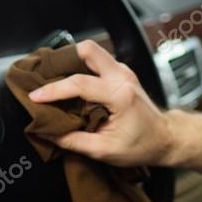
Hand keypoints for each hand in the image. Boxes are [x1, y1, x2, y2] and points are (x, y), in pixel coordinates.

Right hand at [27, 38, 175, 166]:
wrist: (166, 138)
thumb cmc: (142, 145)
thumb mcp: (104, 150)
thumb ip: (73, 141)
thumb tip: (47, 133)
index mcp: (120, 95)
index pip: (80, 84)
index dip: (53, 90)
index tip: (35, 97)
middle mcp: (122, 77)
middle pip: (88, 50)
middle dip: (63, 58)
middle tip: (44, 75)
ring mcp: (123, 72)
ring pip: (92, 52)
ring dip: (71, 62)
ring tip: (53, 79)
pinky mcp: (121, 74)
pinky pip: (97, 62)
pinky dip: (80, 68)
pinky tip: (71, 84)